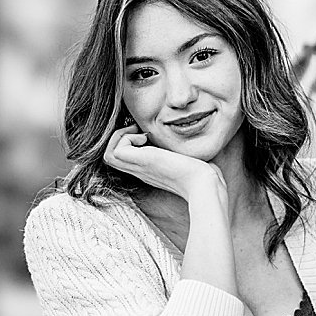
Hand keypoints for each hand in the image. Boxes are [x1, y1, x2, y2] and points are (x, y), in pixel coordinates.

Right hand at [103, 125, 222, 199]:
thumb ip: (185, 150)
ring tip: (140, 133)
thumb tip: (194, 133)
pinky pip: (114, 150)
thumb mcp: (190, 159)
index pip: (126, 157)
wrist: (206, 185)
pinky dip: (125, 138)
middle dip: (122, 137)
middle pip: (112, 156)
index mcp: (151, 170)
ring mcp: (141, 168)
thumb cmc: (205, 175)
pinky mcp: (143, 162)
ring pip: (108, 154)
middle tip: (141, 131)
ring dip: (120, 137)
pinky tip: (145, 138)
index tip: (148, 133)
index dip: (130, 141)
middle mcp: (142, 170)